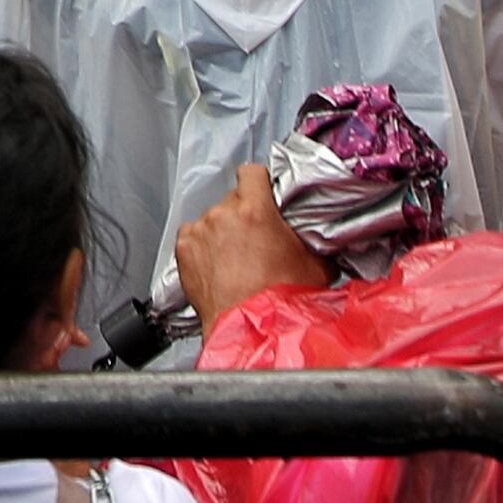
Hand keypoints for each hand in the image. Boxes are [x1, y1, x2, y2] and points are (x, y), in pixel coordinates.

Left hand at [172, 160, 332, 324]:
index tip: (262, 192)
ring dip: (223, 232)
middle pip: (232, 198)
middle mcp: (223, 214)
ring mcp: (200, 231)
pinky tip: (218, 266)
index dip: (259, 182)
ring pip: (212, 219)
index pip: (252, 173)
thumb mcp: (316, 265)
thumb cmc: (282, 302)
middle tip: (257, 238)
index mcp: (255, 209)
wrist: (253, 330)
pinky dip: (203, 247)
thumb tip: (318, 240)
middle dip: (244, 213)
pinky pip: (193, 237)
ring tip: (238, 259)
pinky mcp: (184, 249)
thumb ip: (312, 242)